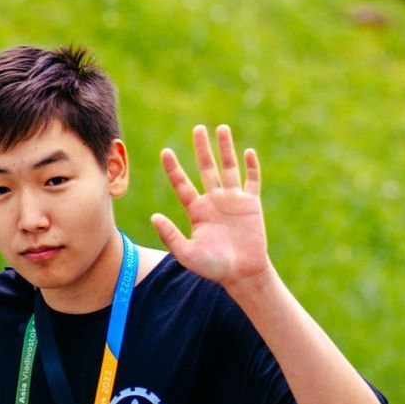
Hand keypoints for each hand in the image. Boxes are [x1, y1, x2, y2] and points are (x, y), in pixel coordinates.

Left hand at [151, 124, 271, 290]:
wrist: (242, 274)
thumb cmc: (213, 266)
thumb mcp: (186, 253)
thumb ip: (170, 235)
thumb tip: (153, 217)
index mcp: (196, 210)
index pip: (182, 183)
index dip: (173, 168)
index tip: (165, 151)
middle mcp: (213, 200)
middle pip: (206, 168)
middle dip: (202, 148)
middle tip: (198, 128)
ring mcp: (233, 200)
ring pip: (228, 168)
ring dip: (225, 149)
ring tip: (222, 128)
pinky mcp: (251, 204)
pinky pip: (251, 181)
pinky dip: (250, 166)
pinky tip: (247, 151)